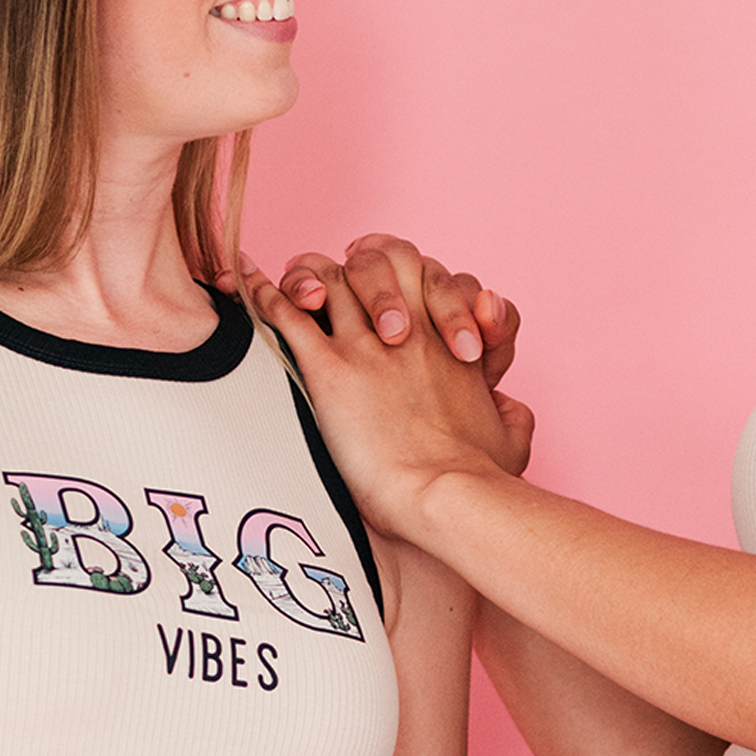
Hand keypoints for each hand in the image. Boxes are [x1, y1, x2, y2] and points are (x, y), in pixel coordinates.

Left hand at [250, 248, 532, 541]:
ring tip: (294, 285)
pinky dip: (262, 296)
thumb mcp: (511, 434)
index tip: (383, 284)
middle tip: (336, 279)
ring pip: (331, 280)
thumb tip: (509, 408)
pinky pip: (287, 315)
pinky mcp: (331, 371)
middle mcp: (409, 329)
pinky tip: (244, 285)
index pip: (423, 273)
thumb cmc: (481, 476)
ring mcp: (368, 346)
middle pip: (379, 260)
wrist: (449, 495)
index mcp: (447, 339)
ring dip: (307, 277)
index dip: (400, 274)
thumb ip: (509, 412)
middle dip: (357, 264)